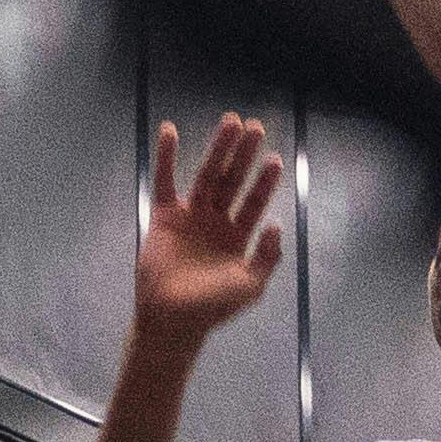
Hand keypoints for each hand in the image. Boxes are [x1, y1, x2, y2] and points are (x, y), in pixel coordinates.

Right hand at [136, 114, 286, 344]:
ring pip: (207, 175)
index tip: (275, 159)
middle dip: (244, 154)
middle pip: (233, 180)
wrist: (173, 319)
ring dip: (218, 148)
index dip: (265, 182)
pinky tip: (171, 131)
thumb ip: (267, 256)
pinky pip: (165, 181)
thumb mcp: (251, 285)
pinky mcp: (164, 216)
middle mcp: (215, 221)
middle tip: (256, 127)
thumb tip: (276, 224)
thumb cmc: (212, 307)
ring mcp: (190, 216)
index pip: (254, 202)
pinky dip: (167, 156)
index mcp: (237, 237)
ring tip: (231, 122)